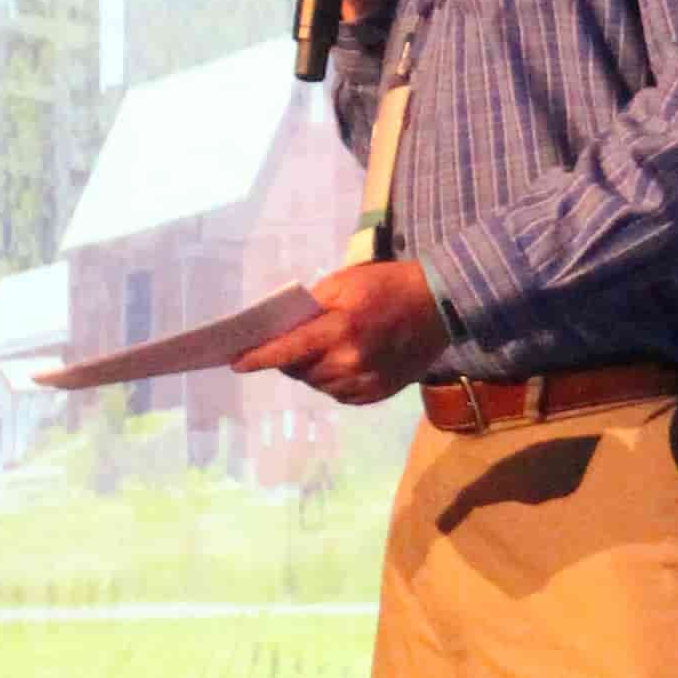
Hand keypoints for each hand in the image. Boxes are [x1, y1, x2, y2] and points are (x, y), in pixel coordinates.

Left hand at [233, 260, 448, 405]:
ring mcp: (366, 382)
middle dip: (288, 359)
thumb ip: (311, 307)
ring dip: (310, 370)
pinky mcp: (377, 394)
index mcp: (342, 329)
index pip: (288, 351)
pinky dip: (331, 381)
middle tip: (288, 343)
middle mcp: (351, 362)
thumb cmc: (388, 284)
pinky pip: (339, 394)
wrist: (440, 304)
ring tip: (319, 350)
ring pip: (318, 385)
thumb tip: (282, 329)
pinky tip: (339, 363)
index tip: (236, 363)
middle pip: (300, 371)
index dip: (259, 358)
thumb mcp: (345, 282)